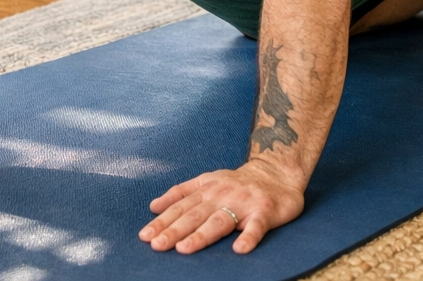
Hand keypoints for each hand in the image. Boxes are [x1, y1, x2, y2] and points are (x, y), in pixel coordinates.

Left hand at [140, 160, 304, 254]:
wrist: (278, 172)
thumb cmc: (239, 183)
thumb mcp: (207, 180)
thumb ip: (181, 193)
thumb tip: (153, 206)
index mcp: (207, 189)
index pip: (180, 207)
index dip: (163, 221)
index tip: (145, 236)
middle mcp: (222, 195)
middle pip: (195, 215)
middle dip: (174, 230)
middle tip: (157, 245)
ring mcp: (243, 203)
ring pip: (220, 221)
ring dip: (202, 235)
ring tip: (185, 249)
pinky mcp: (265, 212)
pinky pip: (257, 227)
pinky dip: (249, 238)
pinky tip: (240, 250)